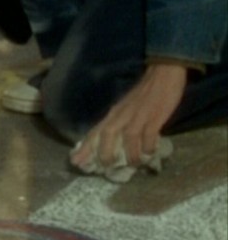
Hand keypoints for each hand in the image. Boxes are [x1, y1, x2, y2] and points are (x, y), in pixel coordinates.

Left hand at [70, 63, 186, 167]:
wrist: (163, 73)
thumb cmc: (143, 93)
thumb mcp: (123, 107)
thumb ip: (117, 122)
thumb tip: (111, 143)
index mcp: (113, 113)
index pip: (95, 132)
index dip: (85, 147)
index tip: (76, 162)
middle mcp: (122, 115)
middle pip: (107, 135)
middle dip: (104, 153)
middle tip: (107, 166)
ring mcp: (138, 116)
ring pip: (128, 138)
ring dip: (130, 154)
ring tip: (133, 164)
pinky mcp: (154, 117)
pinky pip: (148, 135)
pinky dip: (147, 146)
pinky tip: (149, 153)